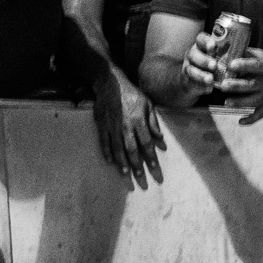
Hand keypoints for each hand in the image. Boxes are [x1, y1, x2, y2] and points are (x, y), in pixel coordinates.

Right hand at [92, 68, 164, 185]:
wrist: (110, 84)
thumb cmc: (132, 94)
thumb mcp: (148, 104)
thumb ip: (153, 122)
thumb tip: (160, 138)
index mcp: (139, 121)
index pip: (147, 143)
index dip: (151, 158)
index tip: (155, 169)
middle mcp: (126, 126)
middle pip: (133, 150)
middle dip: (137, 166)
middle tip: (141, 179)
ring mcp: (112, 127)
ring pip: (118, 149)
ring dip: (122, 163)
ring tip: (126, 175)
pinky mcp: (102, 125)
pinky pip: (104, 142)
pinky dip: (107, 152)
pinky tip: (110, 162)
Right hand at [181, 32, 222, 94]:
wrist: (197, 82)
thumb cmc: (215, 65)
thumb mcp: (220, 57)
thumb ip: (228, 55)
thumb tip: (245, 55)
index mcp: (201, 46)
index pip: (201, 39)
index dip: (206, 41)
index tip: (213, 46)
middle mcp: (192, 55)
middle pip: (193, 54)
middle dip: (204, 60)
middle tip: (214, 65)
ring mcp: (188, 68)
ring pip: (191, 70)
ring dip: (201, 75)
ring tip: (211, 79)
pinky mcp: (187, 81)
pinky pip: (191, 83)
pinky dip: (200, 86)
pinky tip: (208, 89)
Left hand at [219, 46, 262, 124]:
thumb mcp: (262, 56)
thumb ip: (246, 54)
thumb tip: (225, 53)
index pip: (256, 66)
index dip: (244, 65)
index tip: (231, 65)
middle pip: (252, 85)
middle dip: (237, 86)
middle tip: (223, 85)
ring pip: (254, 101)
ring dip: (240, 103)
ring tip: (226, 102)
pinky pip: (260, 114)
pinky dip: (251, 119)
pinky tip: (240, 121)